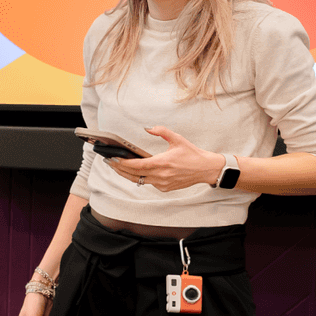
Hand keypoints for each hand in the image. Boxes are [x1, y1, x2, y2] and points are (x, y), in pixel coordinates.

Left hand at [106, 126, 221, 190]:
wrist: (207, 169)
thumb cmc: (193, 154)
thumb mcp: (178, 139)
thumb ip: (162, 131)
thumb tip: (147, 128)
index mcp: (162, 163)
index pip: (136, 165)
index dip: (122, 163)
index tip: (112, 159)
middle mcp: (161, 175)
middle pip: (133, 174)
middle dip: (119, 168)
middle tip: (108, 162)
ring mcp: (162, 183)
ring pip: (138, 180)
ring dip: (126, 174)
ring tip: (116, 167)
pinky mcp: (165, 188)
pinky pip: (148, 183)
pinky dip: (139, 177)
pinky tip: (133, 171)